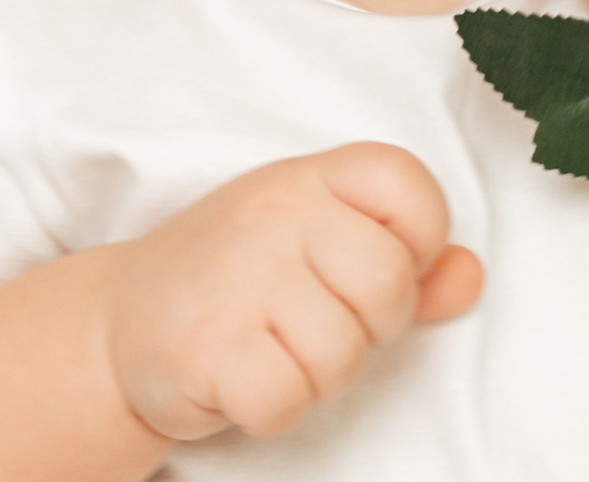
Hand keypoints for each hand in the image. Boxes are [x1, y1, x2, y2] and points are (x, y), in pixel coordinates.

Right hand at [98, 142, 483, 440]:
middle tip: (309, 324)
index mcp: (306, 178)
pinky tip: (238, 379)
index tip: (372, 268)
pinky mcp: (207, 344)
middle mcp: (271, 212)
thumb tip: (469, 274)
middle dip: (366, 328)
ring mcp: (237, 274)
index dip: (417, 237)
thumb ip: (403, 260)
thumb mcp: (316, 246)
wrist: (120, 324)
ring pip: (342, 353)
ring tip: (268, 350)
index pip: (403, 181)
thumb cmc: (236, 283)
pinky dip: (271, 409)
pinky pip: (288, 398)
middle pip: (387, 282)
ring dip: (315, 375)